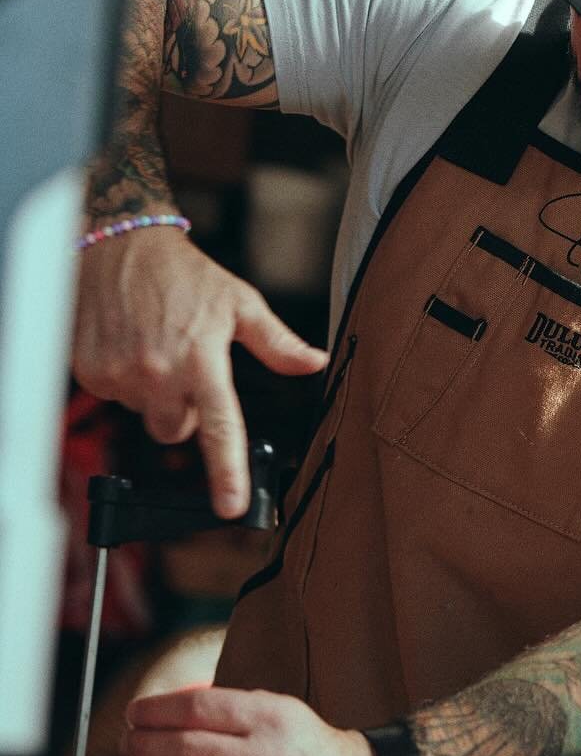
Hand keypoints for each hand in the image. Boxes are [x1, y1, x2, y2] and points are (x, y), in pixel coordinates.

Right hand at [73, 228, 327, 516]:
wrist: (120, 249)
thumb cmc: (185, 276)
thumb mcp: (241, 303)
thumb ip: (278, 342)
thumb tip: (314, 363)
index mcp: (202, 360)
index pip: (220, 428)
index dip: (227, 472)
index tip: (233, 506)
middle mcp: (158, 374)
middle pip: (178, 431)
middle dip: (188, 410)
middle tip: (191, 367)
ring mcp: (119, 377)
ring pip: (147, 414)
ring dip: (157, 393)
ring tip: (161, 347)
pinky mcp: (90, 374)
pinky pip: (116, 398)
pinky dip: (127, 380)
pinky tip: (134, 345)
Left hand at [123, 688, 373, 755]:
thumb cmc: (301, 743)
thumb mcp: (275, 710)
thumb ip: (230, 713)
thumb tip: (170, 718)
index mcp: (270, 717)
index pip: (200, 708)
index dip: (159, 710)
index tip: (137, 712)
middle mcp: (262, 755)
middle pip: (185, 746)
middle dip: (144, 743)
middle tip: (129, 739)